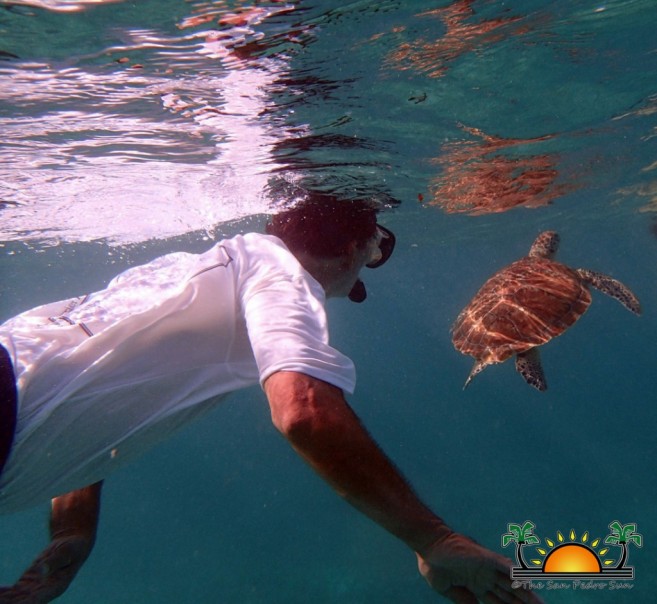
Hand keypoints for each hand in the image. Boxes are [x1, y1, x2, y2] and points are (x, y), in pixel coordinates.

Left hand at [0, 535, 91, 603]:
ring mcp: (34, 589)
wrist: (72, 544)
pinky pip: (12, 592)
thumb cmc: (73, 547)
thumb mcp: (67, 551)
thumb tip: (42, 570)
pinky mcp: (27, 583)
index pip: (36, 600)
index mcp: (56, 587)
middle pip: (22, 602)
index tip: (10, 602)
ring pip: (15, 599)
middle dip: (9, 602)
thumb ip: (56, 561)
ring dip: (4, 599)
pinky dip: (3, 593)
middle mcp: (44, 592)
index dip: (23, 603)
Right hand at [417, 532, 543, 603]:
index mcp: (476, 585)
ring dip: (527, 593)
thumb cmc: (433, 564)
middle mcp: (485, 577)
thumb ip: (463, 600)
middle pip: (510, 595)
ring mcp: (487, 567)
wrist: (427, 545)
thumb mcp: (448, 590)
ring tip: (542, 603)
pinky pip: (505, 566)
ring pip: (512, 582)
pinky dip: (516, 574)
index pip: (499, 602)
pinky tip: (527, 582)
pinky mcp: (486, 558)